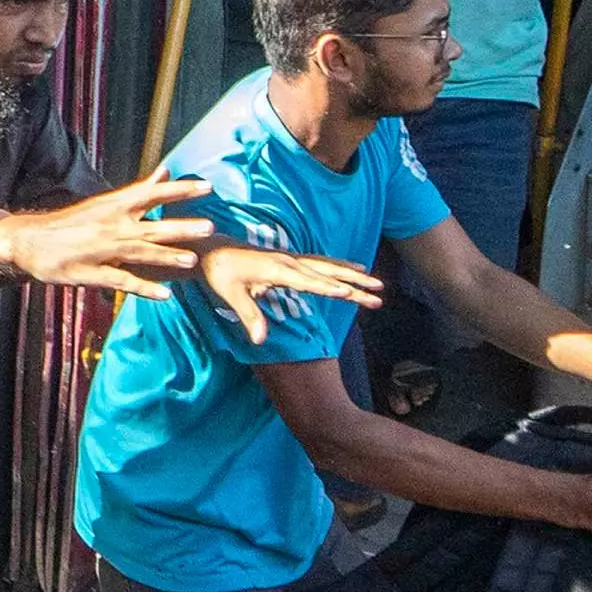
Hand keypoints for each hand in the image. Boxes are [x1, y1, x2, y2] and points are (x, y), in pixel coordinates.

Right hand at [0, 172, 217, 299]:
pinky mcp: (90, 272)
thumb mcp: (105, 203)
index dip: (179, 190)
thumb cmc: (72, 222)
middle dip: (180, 227)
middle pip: (150, 225)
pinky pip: (121, 280)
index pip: (152, 194)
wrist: (28, 239)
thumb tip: (166, 171)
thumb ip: (141, 190)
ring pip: (138, 253)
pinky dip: (143, 287)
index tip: (207, 187)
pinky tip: (164, 295)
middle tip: (208, 227)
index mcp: (114, 205)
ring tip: (192, 261)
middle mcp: (110, 225)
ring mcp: (100, 250)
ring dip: (166, 257)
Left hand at [196, 242, 380, 341]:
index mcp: (276, 269)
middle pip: (327, 272)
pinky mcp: (290, 260)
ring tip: (377, 284)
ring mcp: (291, 259)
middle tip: (379, 292)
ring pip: (328, 266)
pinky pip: (321, 263)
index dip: (328, 287)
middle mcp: (288, 261)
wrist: (213, 250)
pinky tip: (354, 270)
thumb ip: (249, 315)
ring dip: (353, 275)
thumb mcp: (230, 295)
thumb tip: (260, 340)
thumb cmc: (220, 274)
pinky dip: (339, 267)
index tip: (349, 293)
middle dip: (354, 283)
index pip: (308, 280)